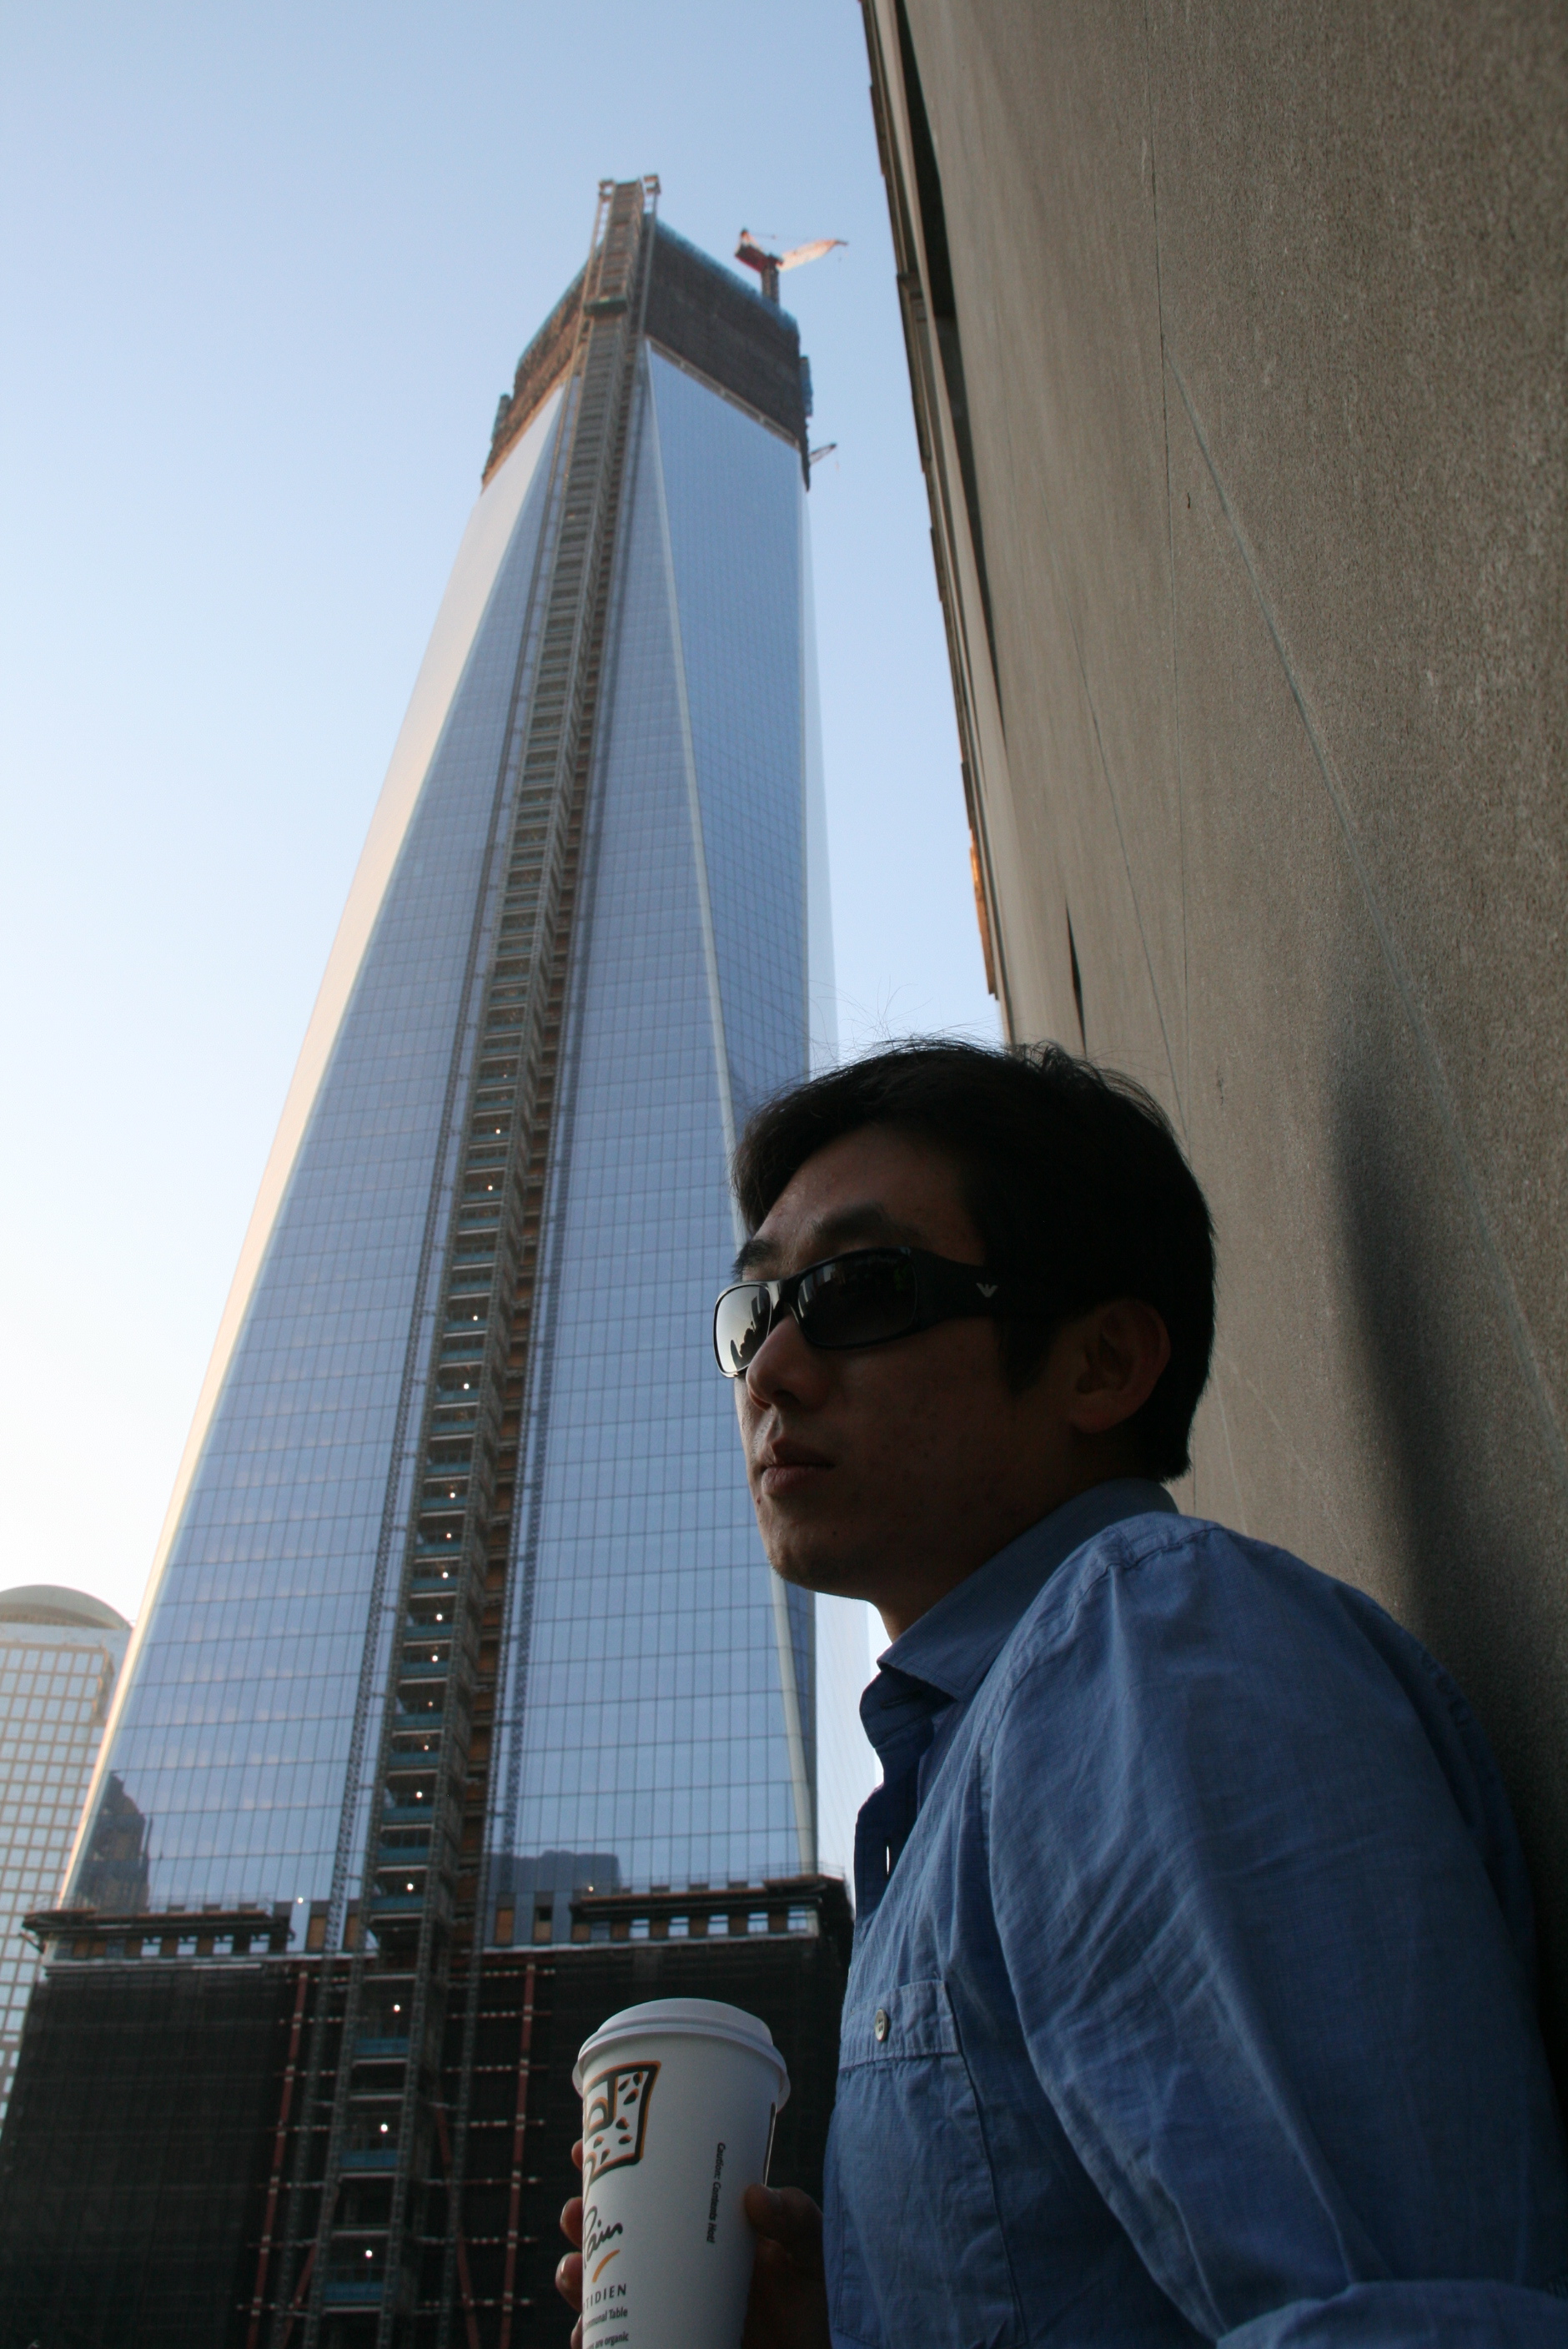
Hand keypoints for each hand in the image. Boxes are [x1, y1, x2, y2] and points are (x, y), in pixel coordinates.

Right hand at [556, 2152, 830, 2348]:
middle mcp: (668, 2262)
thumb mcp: (806, 2247)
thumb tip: (756, 2196)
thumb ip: (795, 2216)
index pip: (643, 2187)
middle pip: (608, 2234)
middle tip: (573, 2212)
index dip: (606, 2167)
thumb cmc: (802, 2299)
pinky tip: (584, 2332)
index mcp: (693, 2224)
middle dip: (579, 2220)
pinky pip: (613, 2340)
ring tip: (571, 2270)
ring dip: (574, 2277)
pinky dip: (591, 2336)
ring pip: (598, 2287)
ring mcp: (660, 2305)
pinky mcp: (658, 2341)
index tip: (579, 2149)